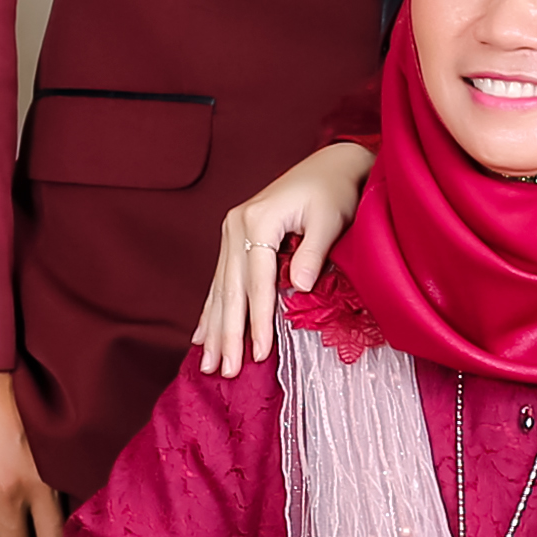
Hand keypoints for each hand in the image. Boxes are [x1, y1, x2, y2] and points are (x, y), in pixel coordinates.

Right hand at [195, 143, 375, 375]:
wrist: (329, 166)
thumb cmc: (335, 191)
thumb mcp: (331, 219)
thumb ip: (315, 253)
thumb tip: (299, 288)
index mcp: (257, 220)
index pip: (256, 282)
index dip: (257, 320)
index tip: (257, 353)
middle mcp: (236, 225)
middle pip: (230, 289)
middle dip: (227, 333)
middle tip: (223, 370)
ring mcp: (231, 232)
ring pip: (220, 288)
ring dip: (214, 328)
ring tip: (208, 363)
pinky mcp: (235, 238)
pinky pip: (220, 280)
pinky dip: (211, 310)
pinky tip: (201, 335)